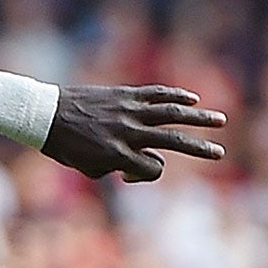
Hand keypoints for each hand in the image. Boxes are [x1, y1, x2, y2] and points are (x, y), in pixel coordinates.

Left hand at [43, 85, 226, 182]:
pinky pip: (157, 93)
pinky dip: (176, 94)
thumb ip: (117, 167)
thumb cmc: (65, 146)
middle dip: (199, 148)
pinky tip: (193, 98)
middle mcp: (127, 133)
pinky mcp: (125, 94)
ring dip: (199, 117)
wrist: (46, 115)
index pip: (152, 169)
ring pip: (172, 114)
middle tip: (219, 153)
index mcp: (117, 155)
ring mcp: (128, 111)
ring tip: (220, 120)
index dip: (145, 175)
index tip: (128, 173)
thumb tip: (144, 160)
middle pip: (173, 142)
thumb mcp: (88, 167)